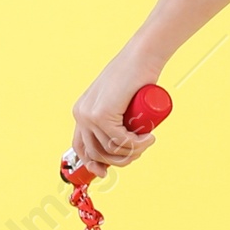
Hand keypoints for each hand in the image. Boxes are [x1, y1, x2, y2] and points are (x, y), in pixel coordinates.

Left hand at [70, 42, 164, 176]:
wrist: (141, 58)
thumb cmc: (135, 77)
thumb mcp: (120, 101)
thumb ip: (115, 114)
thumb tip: (119, 142)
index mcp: (82, 112)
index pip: (81, 147)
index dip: (93, 164)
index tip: (107, 172)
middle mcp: (81, 114)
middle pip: (97, 153)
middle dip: (120, 159)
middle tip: (140, 150)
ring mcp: (90, 114)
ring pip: (111, 149)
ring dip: (133, 151)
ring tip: (148, 140)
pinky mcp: (102, 114)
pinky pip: (120, 141)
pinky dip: (136, 144)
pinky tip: (148, 138)